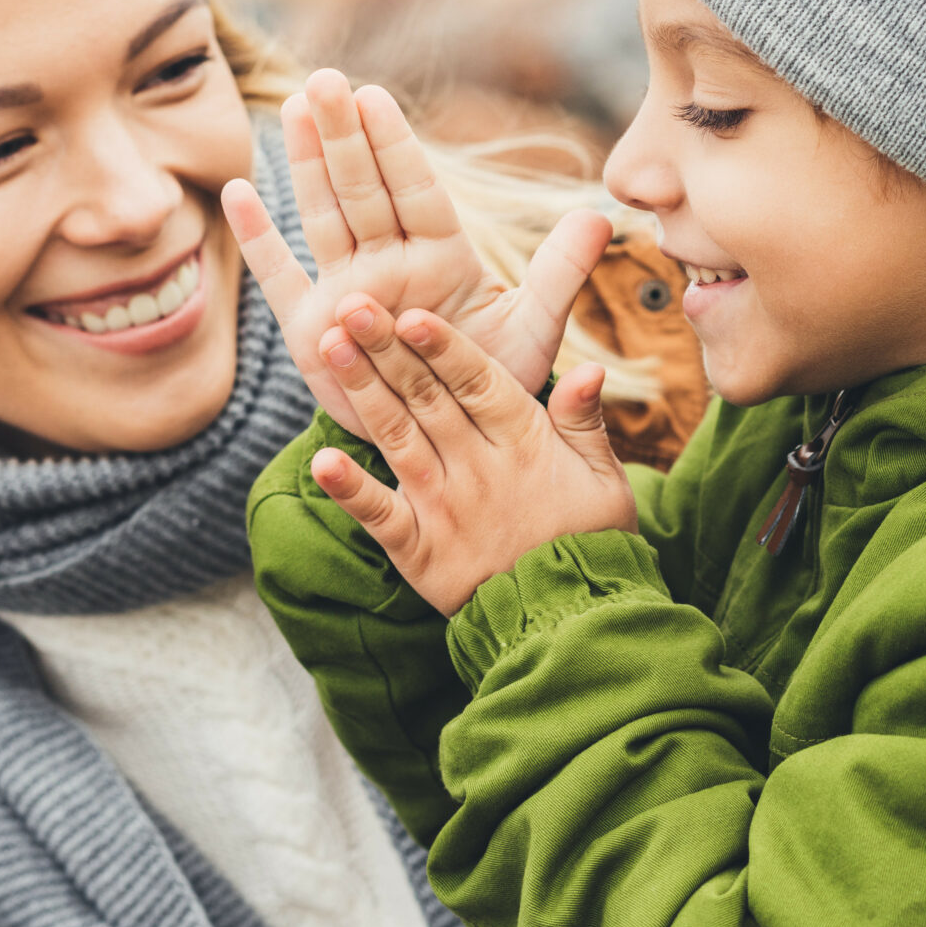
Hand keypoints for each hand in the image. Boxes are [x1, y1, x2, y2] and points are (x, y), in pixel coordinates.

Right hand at [223, 69, 609, 437]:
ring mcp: (346, 289)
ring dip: (306, 164)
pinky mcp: (310, 327)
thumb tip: (603, 216)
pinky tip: (237, 192)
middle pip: (363, 189)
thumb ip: (561, 274)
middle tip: (326, 81)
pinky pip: (281, 275)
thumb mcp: (533, 332)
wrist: (450, 440)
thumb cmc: (491, 381)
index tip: (374, 96)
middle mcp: (388, 262)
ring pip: (323, 215)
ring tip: (293, 107)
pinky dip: (259, 238)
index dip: (394, 145)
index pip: (414, 190)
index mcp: (440, 256)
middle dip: (344, 135)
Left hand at [307, 295, 637, 613]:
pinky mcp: (418, 549)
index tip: (411, 314)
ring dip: (362, 392)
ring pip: (397, 438)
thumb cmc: (590, 540)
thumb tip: (588, 370)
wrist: (570, 621)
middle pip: (426, 398)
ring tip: (330, 348)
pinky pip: (378, 515)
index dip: (443, 348)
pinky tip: (321, 461)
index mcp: (523, 442)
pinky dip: (349, 489)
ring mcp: (443, 508)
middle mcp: (478, 468)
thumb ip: (585, 421)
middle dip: (386, 348)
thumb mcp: (605, 479)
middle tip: (351, 305)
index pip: (477, 382)